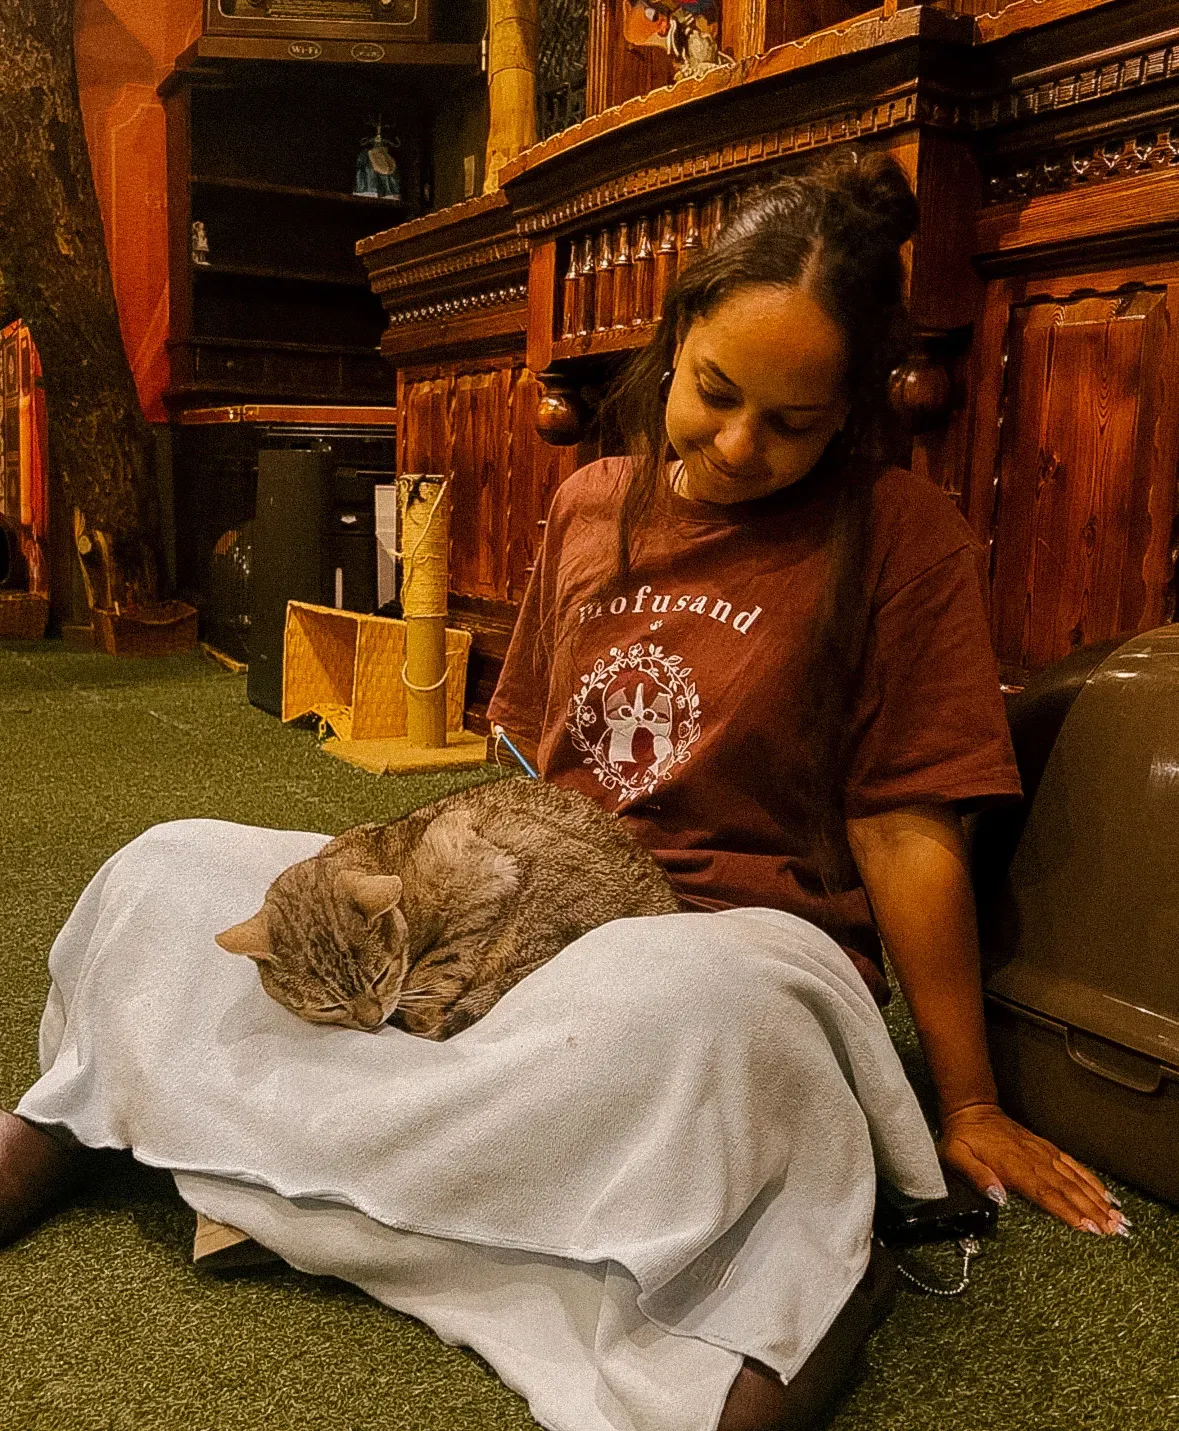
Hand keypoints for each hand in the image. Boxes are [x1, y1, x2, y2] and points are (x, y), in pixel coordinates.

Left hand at [937, 1102, 1127, 1236]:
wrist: (973, 1111)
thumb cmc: (964, 1138)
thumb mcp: (956, 1156)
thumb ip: (976, 1176)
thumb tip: (996, 1195)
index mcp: (1013, 1166)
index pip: (1045, 1193)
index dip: (1067, 1211)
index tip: (1086, 1226)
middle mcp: (1034, 1160)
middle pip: (1068, 1190)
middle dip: (1092, 1211)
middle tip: (1112, 1229)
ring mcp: (1044, 1154)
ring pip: (1075, 1179)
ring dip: (1097, 1199)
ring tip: (1116, 1217)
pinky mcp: (1048, 1149)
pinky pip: (1073, 1166)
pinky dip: (1091, 1180)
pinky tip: (1105, 1194)